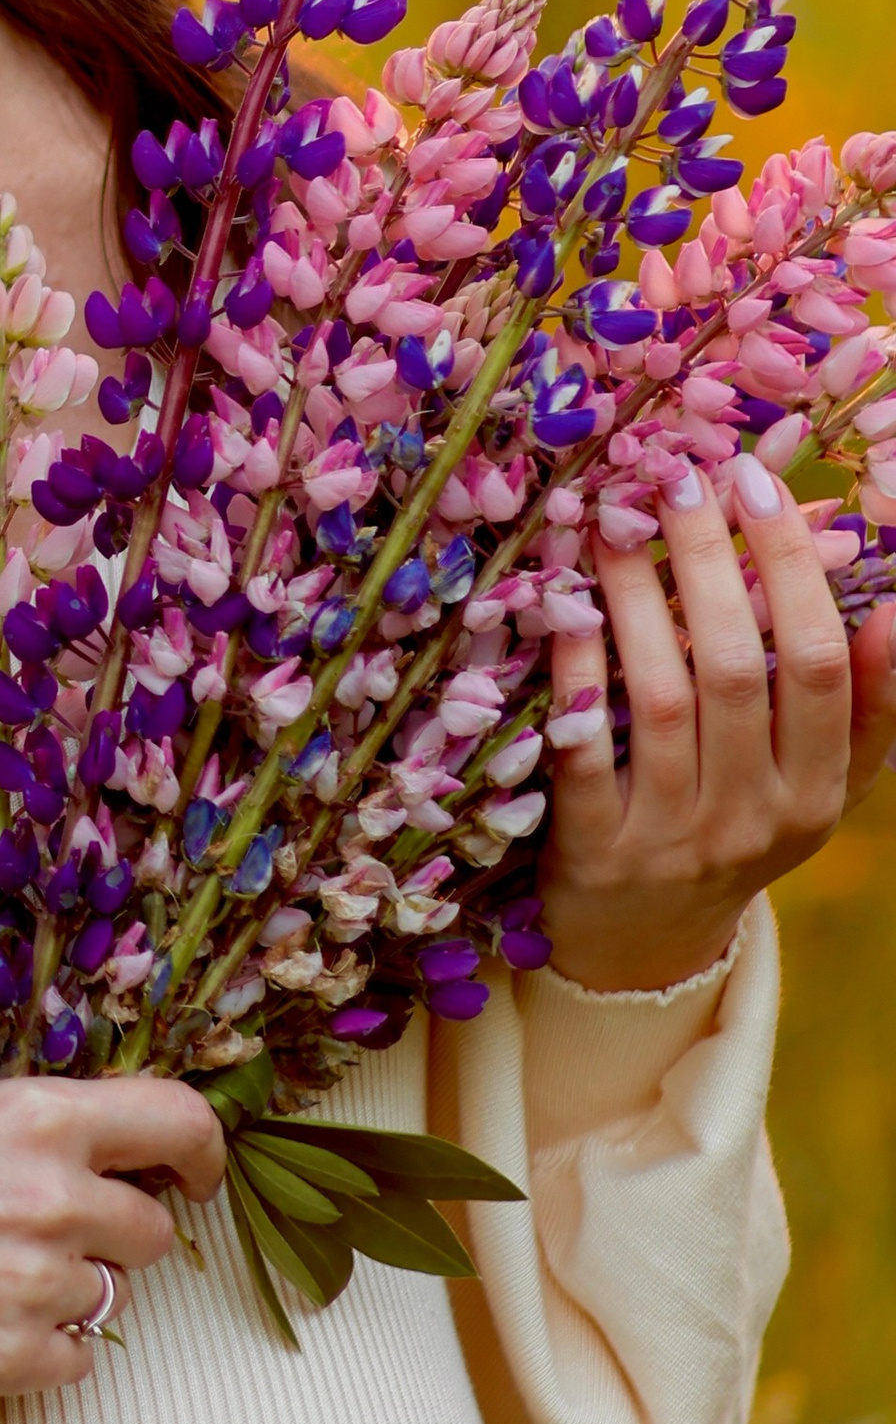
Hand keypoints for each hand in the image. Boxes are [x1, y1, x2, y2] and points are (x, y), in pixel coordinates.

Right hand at [0, 1074, 222, 1397]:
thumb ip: (16, 1126)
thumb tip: (74, 1146)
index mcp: (34, 1118)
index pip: (178, 1124)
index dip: (200, 1152)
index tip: (192, 1174)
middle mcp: (50, 1199)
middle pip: (152, 1227)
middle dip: (113, 1227)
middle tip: (46, 1228)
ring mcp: (31, 1288)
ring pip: (108, 1294)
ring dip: (65, 1286)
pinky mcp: (3, 1364)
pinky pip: (73, 1359)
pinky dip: (39, 1347)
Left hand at [540, 458, 895, 993]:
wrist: (648, 945)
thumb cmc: (739, 824)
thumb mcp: (816, 780)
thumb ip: (862, 702)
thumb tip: (893, 605)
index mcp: (818, 790)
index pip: (818, 665)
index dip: (792, 567)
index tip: (757, 480)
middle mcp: (754, 814)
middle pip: (738, 669)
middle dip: (710, 561)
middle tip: (677, 477)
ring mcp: (671, 836)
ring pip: (660, 697)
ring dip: (635, 598)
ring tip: (610, 521)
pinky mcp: (593, 849)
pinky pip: (583, 749)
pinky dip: (575, 672)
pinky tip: (561, 606)